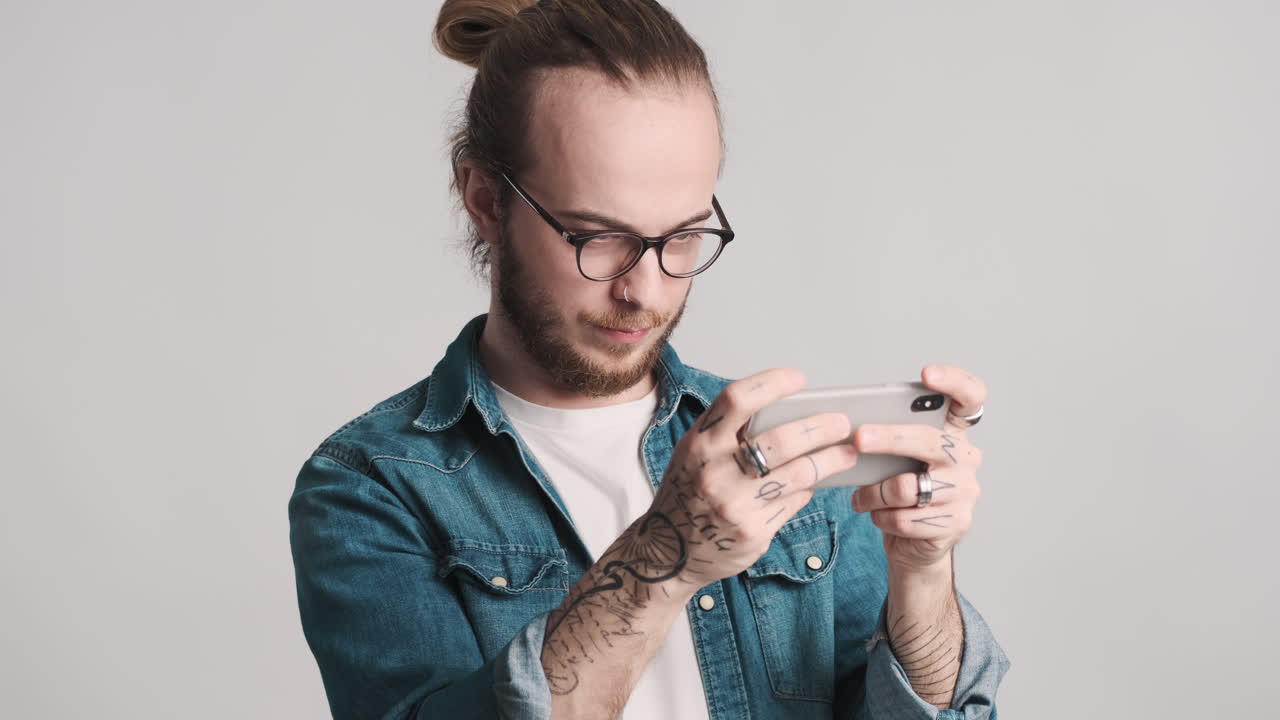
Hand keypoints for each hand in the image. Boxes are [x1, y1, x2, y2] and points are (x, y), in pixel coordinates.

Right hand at [619, 368, 858, 588]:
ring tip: (848, 453)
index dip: (772, 384)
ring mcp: (735, 504)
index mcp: (699, 443)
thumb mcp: (694, 455)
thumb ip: (728, 434)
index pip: (737, 400)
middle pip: (780, 439)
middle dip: (820, 428)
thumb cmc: (687, 495)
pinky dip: (807, 490)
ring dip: (831, 460)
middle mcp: (715, 472)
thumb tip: (785, 415)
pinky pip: (793, 503)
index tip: (799, 380)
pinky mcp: (753, 532)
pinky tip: (814, 483)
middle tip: (842, 423)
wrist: (669, 553)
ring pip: (799, 474)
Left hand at [850, 364, 986, 573]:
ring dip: (874, 493)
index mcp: (953, 433)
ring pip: (908, 486)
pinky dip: (882, 517)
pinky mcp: (957, 522)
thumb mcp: (894, 460)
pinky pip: (906, 517)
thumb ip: (887, 439)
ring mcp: (966, 491)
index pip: (970, 397)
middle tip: (859, 438)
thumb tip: (848, 426)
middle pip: (929, 441)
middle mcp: (966, 458)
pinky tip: (877, 516)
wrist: (914, 544)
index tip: (927, 374)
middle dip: (889, 439)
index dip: (954, 382)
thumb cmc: (900, 493)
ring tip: (860, 498)